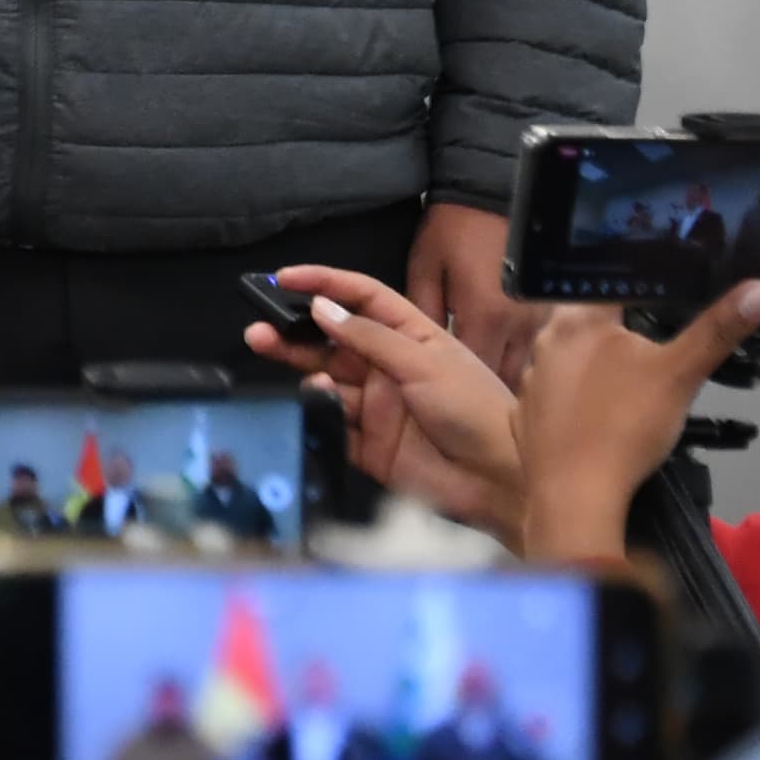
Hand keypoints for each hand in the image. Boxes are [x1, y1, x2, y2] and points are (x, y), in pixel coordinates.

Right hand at [241, 263, 522, 538]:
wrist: (501, 481)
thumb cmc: (476, 409)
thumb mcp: (425, 362)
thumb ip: (369, 337)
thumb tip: (322, 308)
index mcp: (410, 337)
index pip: (360, 299)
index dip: (324, 284)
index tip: (284, 279)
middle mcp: (388, 368)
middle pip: (332, 341)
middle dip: (294, 332)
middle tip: (258, 330)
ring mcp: (376, 406)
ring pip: (324, 380)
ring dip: (301, 369)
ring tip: (275, 358)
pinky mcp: (367, 444)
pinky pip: (331, 422)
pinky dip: (316, 410)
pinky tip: (316, 399)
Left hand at [407, 200, 542, 383]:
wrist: (493, 194)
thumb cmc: (453, 230)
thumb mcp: (424, 268)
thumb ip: (420, 312)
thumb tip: (410, 352)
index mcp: (487, 317)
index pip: (472, 375)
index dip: (454, 392)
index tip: (434, 399)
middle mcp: (521, 327)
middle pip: (503, 381)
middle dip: (481, 397)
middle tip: (458, 400)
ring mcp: (542, 323)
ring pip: (524, 373)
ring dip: (502, 385)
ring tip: (479, 391)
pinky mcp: (552, 316)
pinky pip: (536, 356)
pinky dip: (519, 367)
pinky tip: (500, 366)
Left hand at [513, 280, 759, 564]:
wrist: (577, 492)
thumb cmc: (626, 425)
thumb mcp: (681, 374)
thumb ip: (717, 330)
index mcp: (578, 320)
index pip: (611, 286)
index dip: (640, 290)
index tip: (661, 300)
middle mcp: (545, 340)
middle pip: (589, 322)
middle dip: (620, 332)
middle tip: (653, 350)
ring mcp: (530, 377)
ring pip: (569, 358)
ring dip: (596, 364)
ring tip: (629, 383)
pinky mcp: (525, 413)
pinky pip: (554, 395)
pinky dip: (576, 400)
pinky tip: (599, 414)